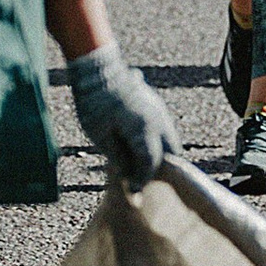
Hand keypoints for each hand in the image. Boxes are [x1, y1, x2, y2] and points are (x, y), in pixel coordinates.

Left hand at [65, 42, 174, 189]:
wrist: (96, 71)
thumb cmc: (94, 105)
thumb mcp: (101, 138)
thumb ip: (120, 159)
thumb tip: (130, 177)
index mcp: (144, 130)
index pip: (152, 163)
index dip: (143, 181)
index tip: (134, 194)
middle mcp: (157, 120)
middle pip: (172, 152)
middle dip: (161, 168)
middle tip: (142, 179)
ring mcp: (159, 110)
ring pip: (170, 139)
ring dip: (161, 153)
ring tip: (141, 164)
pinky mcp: (155, 103)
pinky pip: (163, 127)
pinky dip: (157, 140)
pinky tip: (141, 145)